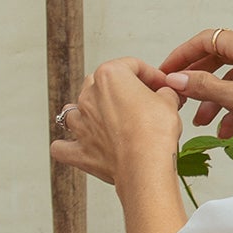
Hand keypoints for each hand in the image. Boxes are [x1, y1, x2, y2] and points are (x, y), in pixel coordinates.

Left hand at [50, 57, 182, 185]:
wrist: (145, 166)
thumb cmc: (154, 133)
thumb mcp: (169, 102)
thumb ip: (165, 92)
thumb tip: (165, 94)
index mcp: (109, 76)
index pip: (132, 66)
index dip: (151, 75)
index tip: (162, 86)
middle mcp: (89, 96)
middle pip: (100, 83)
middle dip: (120, 91)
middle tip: (142, 103)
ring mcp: (80, 123)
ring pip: (75, 111)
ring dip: (90, 114)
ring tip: (108, 122)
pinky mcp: (78, 150)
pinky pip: (63, 147)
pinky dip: (68, 146)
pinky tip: (77, 146)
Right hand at [158, 29, 232, 152]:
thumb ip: (202, 86)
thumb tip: (176, 79)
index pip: (205, 40)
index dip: (182, 55)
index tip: (166, 71)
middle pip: (217, 59)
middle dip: (197, 80)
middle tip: (179, 95)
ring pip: (231, 80)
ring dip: (213, 100)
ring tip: (201, 121)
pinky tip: (226, 131)